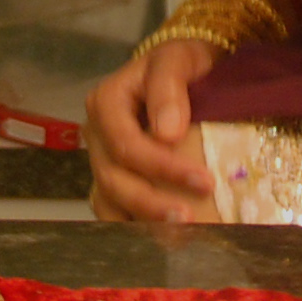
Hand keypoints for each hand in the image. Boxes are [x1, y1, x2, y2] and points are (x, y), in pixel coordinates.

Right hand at [85, 41, 217, 222]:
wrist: (185, 66)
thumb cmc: (183, 62)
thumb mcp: (178, 59)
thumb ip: (169, 88)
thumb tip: (166, 133)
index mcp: (106, 102)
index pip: (126, 144)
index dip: (162, 168)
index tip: (204, 182)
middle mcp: (97, 133)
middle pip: (114, 177)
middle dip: (151, 202)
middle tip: (190, 220)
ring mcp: (102, 157)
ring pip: (108, 198)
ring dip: (139, 222)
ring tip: (176, 238)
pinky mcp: (113, 175)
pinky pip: (113, 207)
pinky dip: (133, 226)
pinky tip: (160, 241)